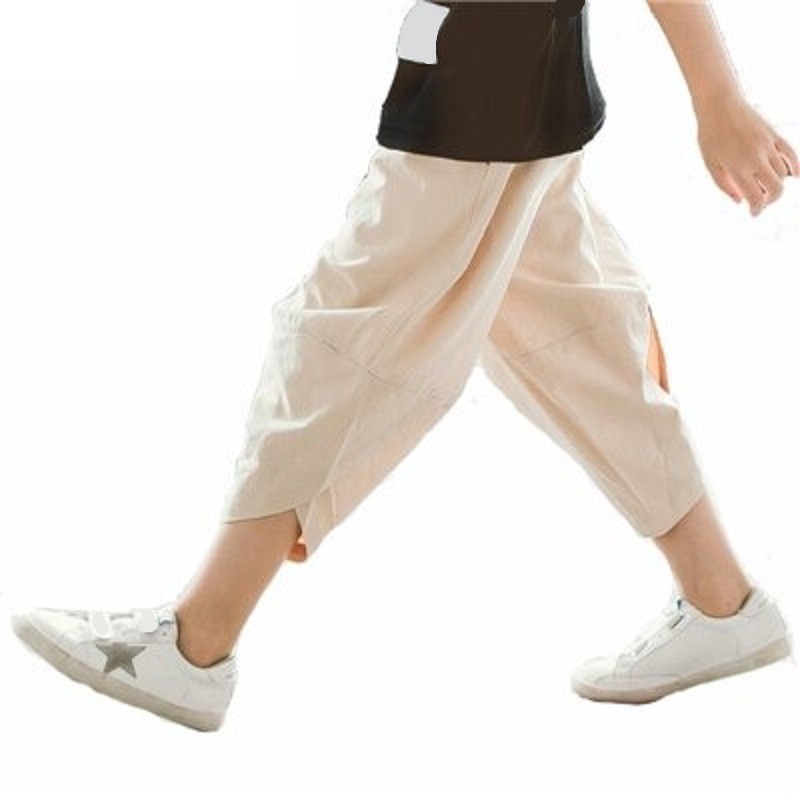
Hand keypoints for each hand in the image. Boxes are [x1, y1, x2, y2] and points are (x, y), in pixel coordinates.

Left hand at [695, 92, 798, 216]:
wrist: (720, 105)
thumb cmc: (710, 136)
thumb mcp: (710, 164)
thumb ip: (724, 185)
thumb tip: (740, 201)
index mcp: (738, 167)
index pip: (755, 197)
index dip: (757, 209)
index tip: (754, 213)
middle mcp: (756, 158)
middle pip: (776, 188)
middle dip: (771, 200)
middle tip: (762, 202)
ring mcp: (768, 146)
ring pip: (783, 173)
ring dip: (778, 184)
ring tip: (767, 187)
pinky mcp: (774, 135)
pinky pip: (791, 153)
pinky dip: (795, 166)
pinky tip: (795, 175)